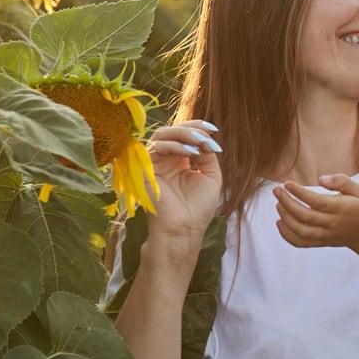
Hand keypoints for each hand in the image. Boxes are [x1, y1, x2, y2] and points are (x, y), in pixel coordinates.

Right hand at [146, 120, 223, 240]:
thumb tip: (206, 138)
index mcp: (179, 161)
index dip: (197, 127)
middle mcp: (165, 160)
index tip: (214, 129)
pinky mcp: (144, 169)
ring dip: (184, 135)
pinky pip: (156, 148)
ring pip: (162, 135)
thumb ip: (208, 155)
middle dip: (191, 129)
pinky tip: (191, 152)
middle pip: (171, 131)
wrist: (184, 230)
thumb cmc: (197, 208)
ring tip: (200, 143)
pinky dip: (175, 146)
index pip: (183, 135)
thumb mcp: (210, 176)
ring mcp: (153, 164)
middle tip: (207, 135)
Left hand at [273, 174, 358, 252]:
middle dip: (287, 203)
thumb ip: (341, 181)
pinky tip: (279, 222)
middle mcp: (333, 224)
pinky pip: (301, 243)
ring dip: (285, 218)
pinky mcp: (322, 243)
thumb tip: (321, 179)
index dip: (300, 193)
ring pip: (301, 231)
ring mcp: (326, 236)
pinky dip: (287, 235)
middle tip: (276, 190)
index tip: (287, 183)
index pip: (316, 202)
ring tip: (277, 204)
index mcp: (342, 209)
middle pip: (305, 216)